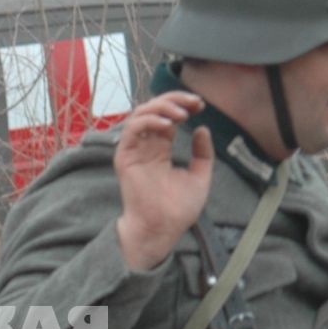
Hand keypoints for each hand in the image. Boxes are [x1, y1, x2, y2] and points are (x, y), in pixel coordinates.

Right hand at [113, 91, 214, 271]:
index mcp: (160, 149)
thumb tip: (202, 129)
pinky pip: (133, 130)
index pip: (167, 117)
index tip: (201, 105)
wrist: (162, 228)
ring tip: (182, 113)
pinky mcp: (125, 157)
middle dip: (174, 100)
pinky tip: (168, 125)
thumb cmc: (178, 209)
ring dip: (162, 107)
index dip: (183, 106)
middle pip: (154, 110)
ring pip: (141, 114)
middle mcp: (146, 146)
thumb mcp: (200, 176)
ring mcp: (134, 150)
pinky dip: (149, 121)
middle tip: (194, 102)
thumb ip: (202, 154)